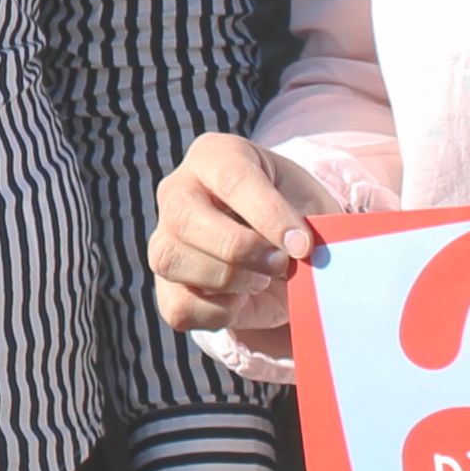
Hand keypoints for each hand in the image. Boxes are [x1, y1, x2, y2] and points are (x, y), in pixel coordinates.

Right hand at [151, 133, 334, 359]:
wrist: (283, 247)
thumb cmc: (292, 212)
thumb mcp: (305, 201)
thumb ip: (303, 220)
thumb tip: (299, 253)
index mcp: (214, 156)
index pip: (232, 179)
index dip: (268, 215)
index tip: (302, 246)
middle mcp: (177, 192)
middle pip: (184, 218)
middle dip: (240, 249)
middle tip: (281, 264)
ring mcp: (163, 239)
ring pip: (172, 261)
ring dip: (229, 281)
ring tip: (260, 279)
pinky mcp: (164, 287)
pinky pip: (178, 307)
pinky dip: (217, 313)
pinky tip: (239, 299)